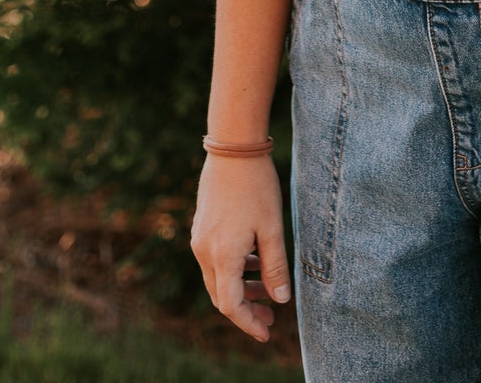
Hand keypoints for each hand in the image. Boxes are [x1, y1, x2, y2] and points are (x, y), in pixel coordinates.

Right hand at [190, 154, 292, 342]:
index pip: (231, 306)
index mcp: (222, 256)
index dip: (248, 323)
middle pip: (221, 296)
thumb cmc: (257, 186)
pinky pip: (215, 260)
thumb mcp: (272, 228)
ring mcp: (200, 238)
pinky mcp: (202, 227)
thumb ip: (275, 266)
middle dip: (246, 310)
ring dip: (241, 289)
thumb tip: (280, 299)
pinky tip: (255, 260)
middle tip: (271, 316)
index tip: (267, 333)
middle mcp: (204, 251)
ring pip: (218, 278)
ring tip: (267, 288)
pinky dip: (234, 269)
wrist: (233, 148)